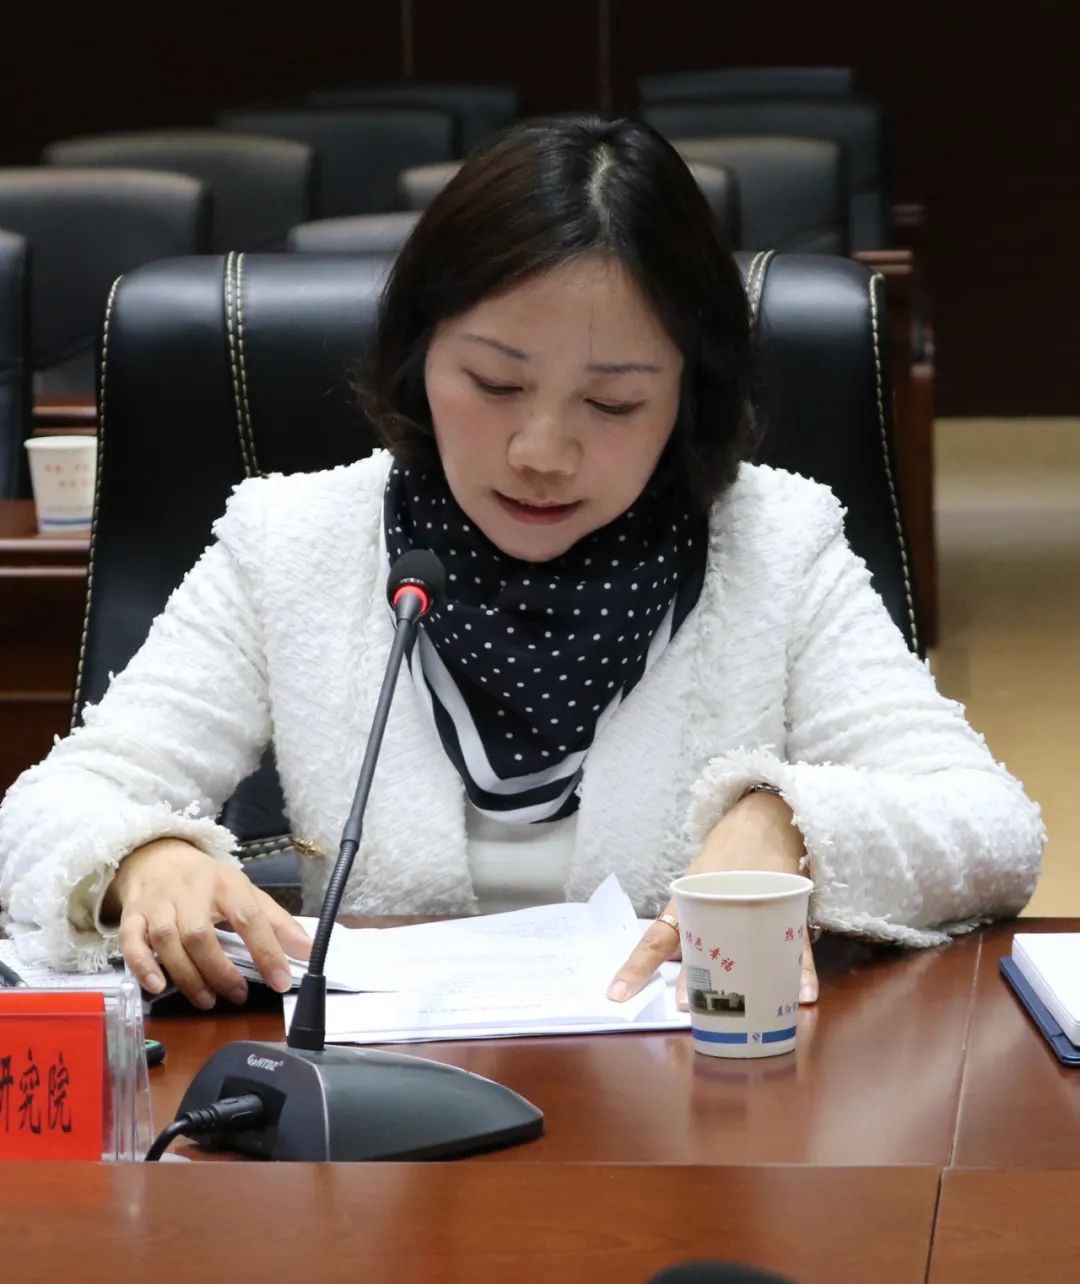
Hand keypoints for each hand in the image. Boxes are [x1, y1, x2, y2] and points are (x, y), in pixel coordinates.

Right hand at [103, 838, 311, 1008]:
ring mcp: (158, 903)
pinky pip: (131, 941)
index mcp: (227, 884)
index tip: (281, 982)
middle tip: (237, 995)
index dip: (266, 951)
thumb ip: (278, 923)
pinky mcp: (134, 915)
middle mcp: (190, 891)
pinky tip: (157, 986)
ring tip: (207, 1000)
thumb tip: (309, 951)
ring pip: (167, 941)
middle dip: (220, 971)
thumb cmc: (208, 882)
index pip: (249, 918)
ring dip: (187, 976)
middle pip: (200, 934)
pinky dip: (142, 965)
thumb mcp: (246, 893)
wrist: (159, 857)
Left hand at [607, 790, 818, 1006]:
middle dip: (693, 979)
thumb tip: (676, 966)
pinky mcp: (786, 907)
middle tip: (685, 1006)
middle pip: (701, 946)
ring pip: (748, 946)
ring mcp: (754, 904)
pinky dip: (798, 968)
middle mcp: (717, 904)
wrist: (764, 817)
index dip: (636, 968)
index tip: (615, 995)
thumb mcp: (699, 881)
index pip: (656, 939)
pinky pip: (793, 943)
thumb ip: (691, 920)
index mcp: (689, 901)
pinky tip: (802, 993)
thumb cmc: (725, 855)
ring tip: (748, 1005)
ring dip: (747, 978)